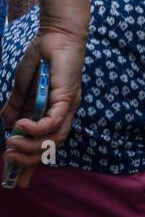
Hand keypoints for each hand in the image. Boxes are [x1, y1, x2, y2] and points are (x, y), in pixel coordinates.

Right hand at [2, 27, 84, 186]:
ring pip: (54, 138)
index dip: (32, 163)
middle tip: (9, 160)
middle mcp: (63, 113)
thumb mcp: (23, 89)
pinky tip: (21, 126)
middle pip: (51, 147)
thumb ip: (16, 107)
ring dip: (31, 145)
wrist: (54, 37)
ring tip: (12, 144)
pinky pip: (53, 121)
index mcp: (53, 113)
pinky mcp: (66, 97)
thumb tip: (6, 124)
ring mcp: (66, 107)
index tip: (17, 180)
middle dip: (29, 159)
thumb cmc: (42, 60)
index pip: (44, 144)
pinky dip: (37, 128)